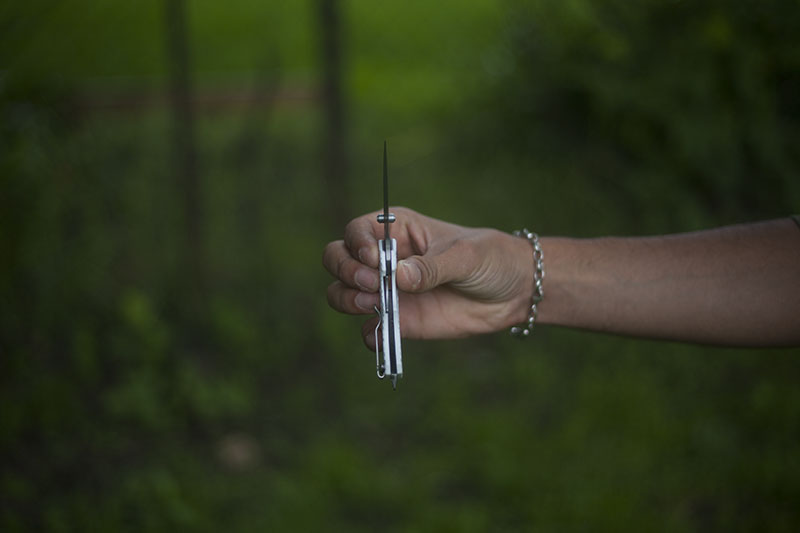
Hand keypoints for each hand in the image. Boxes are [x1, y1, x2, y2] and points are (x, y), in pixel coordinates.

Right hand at [322, 207, 532, 348]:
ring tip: (373, 305)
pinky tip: (381, 334)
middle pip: (337, 258)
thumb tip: (398, 277)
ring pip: (342, 292)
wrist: (513, 292)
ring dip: (347, 299)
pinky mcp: (399, 320)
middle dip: (345, 271)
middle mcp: (384, 258)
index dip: (357, 245)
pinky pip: (368, 330)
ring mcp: (388, 290)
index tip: (376, 260)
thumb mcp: (465, 256)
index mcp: (397, 229)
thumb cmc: (490, 258)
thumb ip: (432, 267)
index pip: (357, 231)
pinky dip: (368, 335)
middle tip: (372, 284)